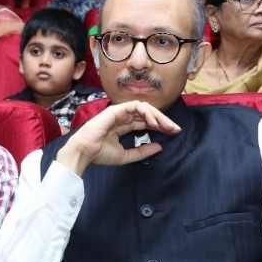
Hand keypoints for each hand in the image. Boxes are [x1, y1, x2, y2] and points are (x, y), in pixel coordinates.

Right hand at [55, 101, 180, 175]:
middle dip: (164, 120)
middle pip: (148, 114)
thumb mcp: (127, 155)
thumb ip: (143, 151)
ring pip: (144, 108)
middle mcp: (123, 117)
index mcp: (124, 126)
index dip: (161, 126)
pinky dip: (146, 112)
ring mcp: (120, 112)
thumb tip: (160, 147)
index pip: (146, 122)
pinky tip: (154, 122)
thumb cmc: (100, 154)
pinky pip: (136, 106)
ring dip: (158, 116)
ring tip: (167, 126)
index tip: (173, 133)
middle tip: (176, 129)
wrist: (85, 152)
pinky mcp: (116, 109)